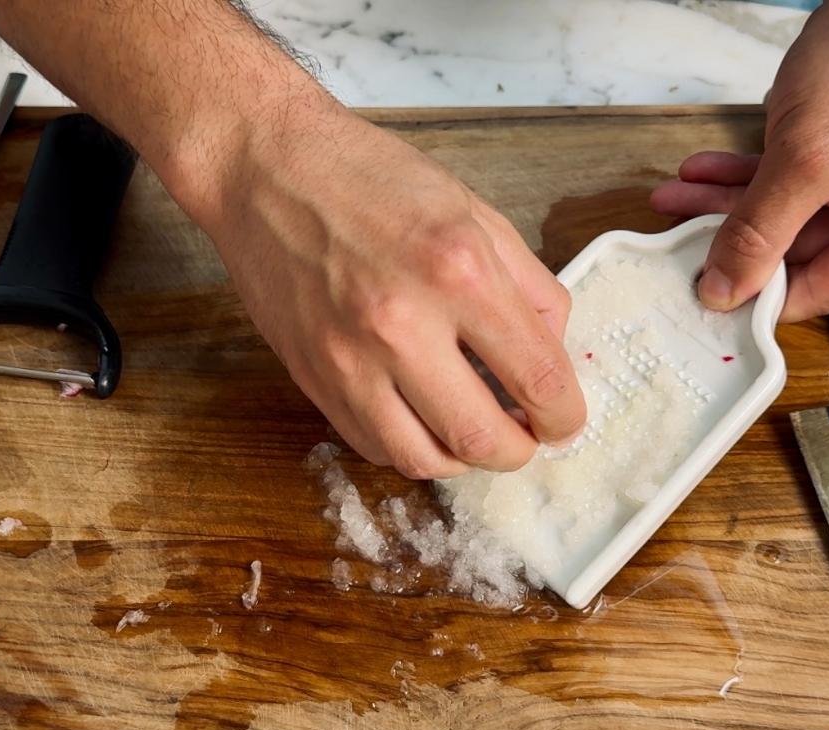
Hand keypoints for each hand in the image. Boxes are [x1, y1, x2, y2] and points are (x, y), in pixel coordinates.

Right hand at [198, 97, 585, 478]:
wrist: (265, 170)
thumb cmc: (370, 179)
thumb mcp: (474, 210)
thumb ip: (529, 285)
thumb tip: (555, 353)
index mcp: (459, 271)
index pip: (537, 377)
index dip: (564, 416)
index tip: (564, 420)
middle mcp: (403, 324)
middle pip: (483, 439)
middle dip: (520, 451)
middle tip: (525, 436)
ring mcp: (349, 359)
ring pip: (424, 460)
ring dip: (463, 461)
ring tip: (473, 433)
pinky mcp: (313, 379)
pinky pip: (374, 446)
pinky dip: (410, 446)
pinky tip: (421, 417)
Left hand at [650, 0, 828, 321]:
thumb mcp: (806, 160)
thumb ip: (758, 233)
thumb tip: (723, 289)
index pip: (826, 289)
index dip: (757, 293)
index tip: (702, 294)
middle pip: (806, 254)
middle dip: (735, 237)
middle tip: (675, 239)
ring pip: (796, 218)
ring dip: (734, 205)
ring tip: (678, 198)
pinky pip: (804, 187)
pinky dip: (755, 179)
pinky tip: (705, 175)